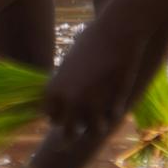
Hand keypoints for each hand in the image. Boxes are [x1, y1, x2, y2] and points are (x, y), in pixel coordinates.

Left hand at [43, 20, 137, 140]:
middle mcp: (70, 101)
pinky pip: (112, 117)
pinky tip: (116, 98)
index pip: (50, 117)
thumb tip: (64, 103)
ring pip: (93, 132)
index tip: (67, 113)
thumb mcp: (68, 65)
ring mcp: (92, 106)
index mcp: (54, 90)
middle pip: (68, 134)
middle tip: (81, 125)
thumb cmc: (91, 43)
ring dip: (98, 124)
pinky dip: (114, 112)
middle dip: (74, 130)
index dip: (60, 116)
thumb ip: (64, 86)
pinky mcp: (113, 105)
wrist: (116, 34)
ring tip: (102, 113)